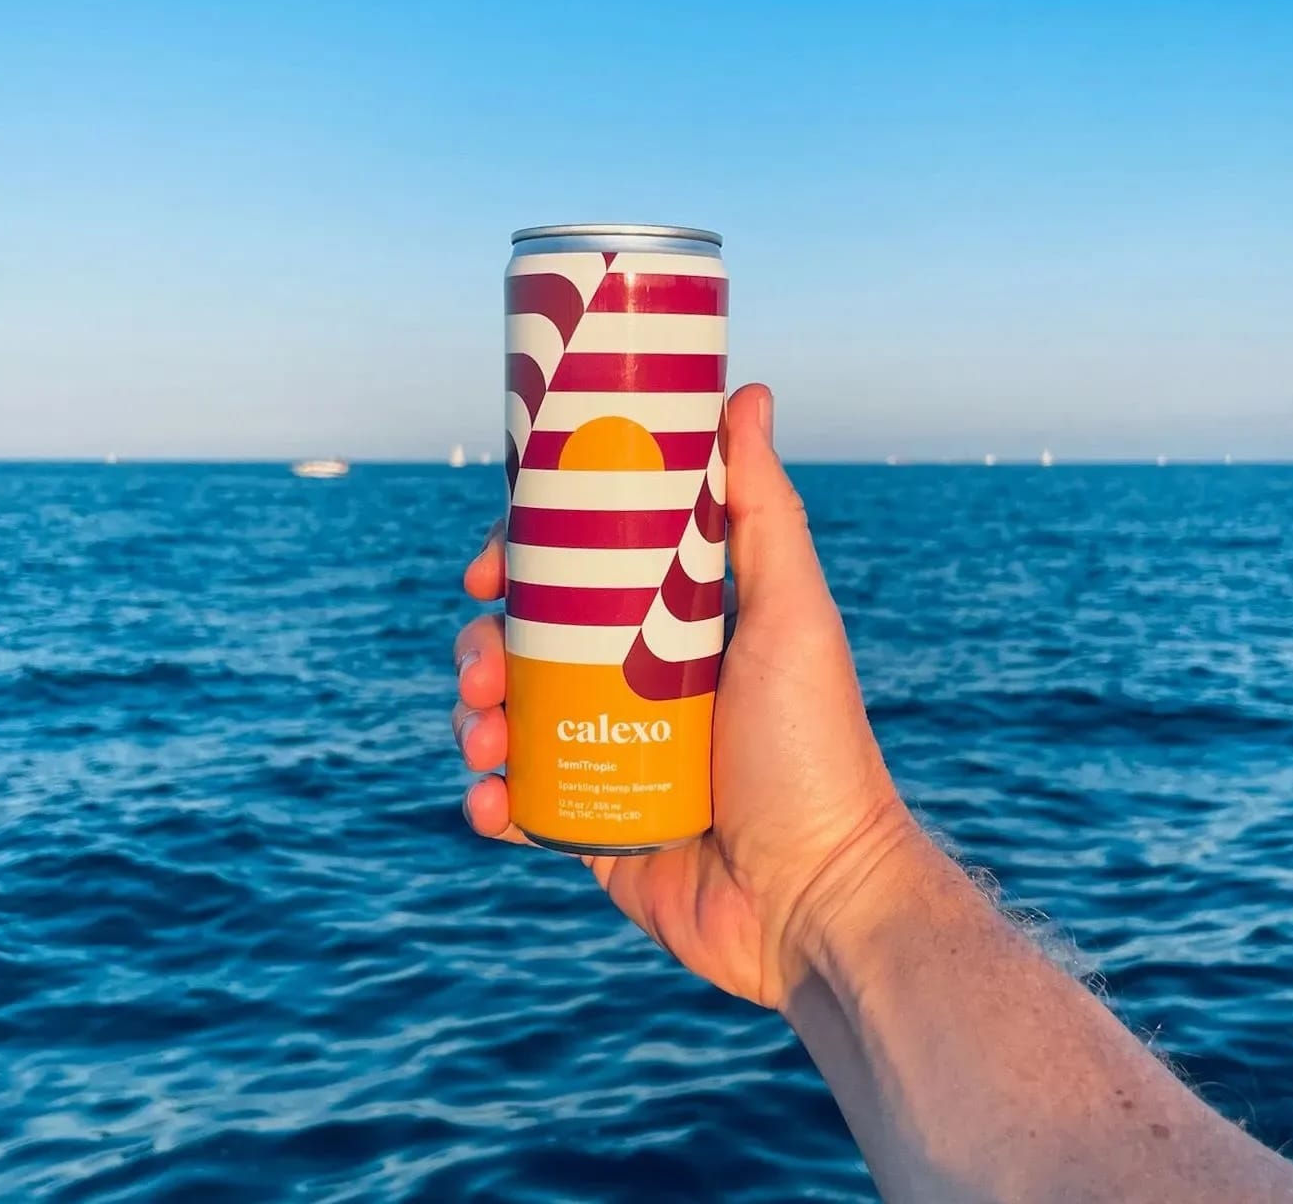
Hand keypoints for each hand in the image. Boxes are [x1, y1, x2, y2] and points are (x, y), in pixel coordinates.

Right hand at [451, 383, 917, 1008]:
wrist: (818, 901)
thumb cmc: (816, 751)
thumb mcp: (789, 614)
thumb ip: (763, 509)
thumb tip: (747, 392)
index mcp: (671, 631)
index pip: (580, 575)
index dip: (524, 559)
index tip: (489, 559)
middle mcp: (635, 688)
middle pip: (528, 642)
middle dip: (484, 642)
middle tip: (481, 657)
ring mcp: (610, 760)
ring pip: (509, 716)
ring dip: (474, 712)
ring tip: (483, 730)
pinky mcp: (591, 832)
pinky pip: (517, 805)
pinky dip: (488, 799)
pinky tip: (490, 801)